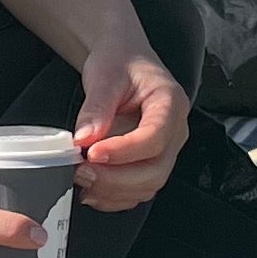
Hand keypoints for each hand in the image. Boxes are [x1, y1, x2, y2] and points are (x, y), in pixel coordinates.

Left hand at [68, 41, 186, 209]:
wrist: (123, 60)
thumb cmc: (120, 62)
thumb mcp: (105, 75)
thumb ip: (97, 107)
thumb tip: (85, 139)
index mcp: (171, 103)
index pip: (155, 137)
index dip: (124, 151)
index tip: (93, 153)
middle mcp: (174, 131)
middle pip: (156, 170)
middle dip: (116, 179)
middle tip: (82, 170)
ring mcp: (164, 150)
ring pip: (148, 186)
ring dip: (113, 191)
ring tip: (82, 177)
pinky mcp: (149, 163)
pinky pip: (137, 191)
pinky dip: (114, 197)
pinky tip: (91, 188)